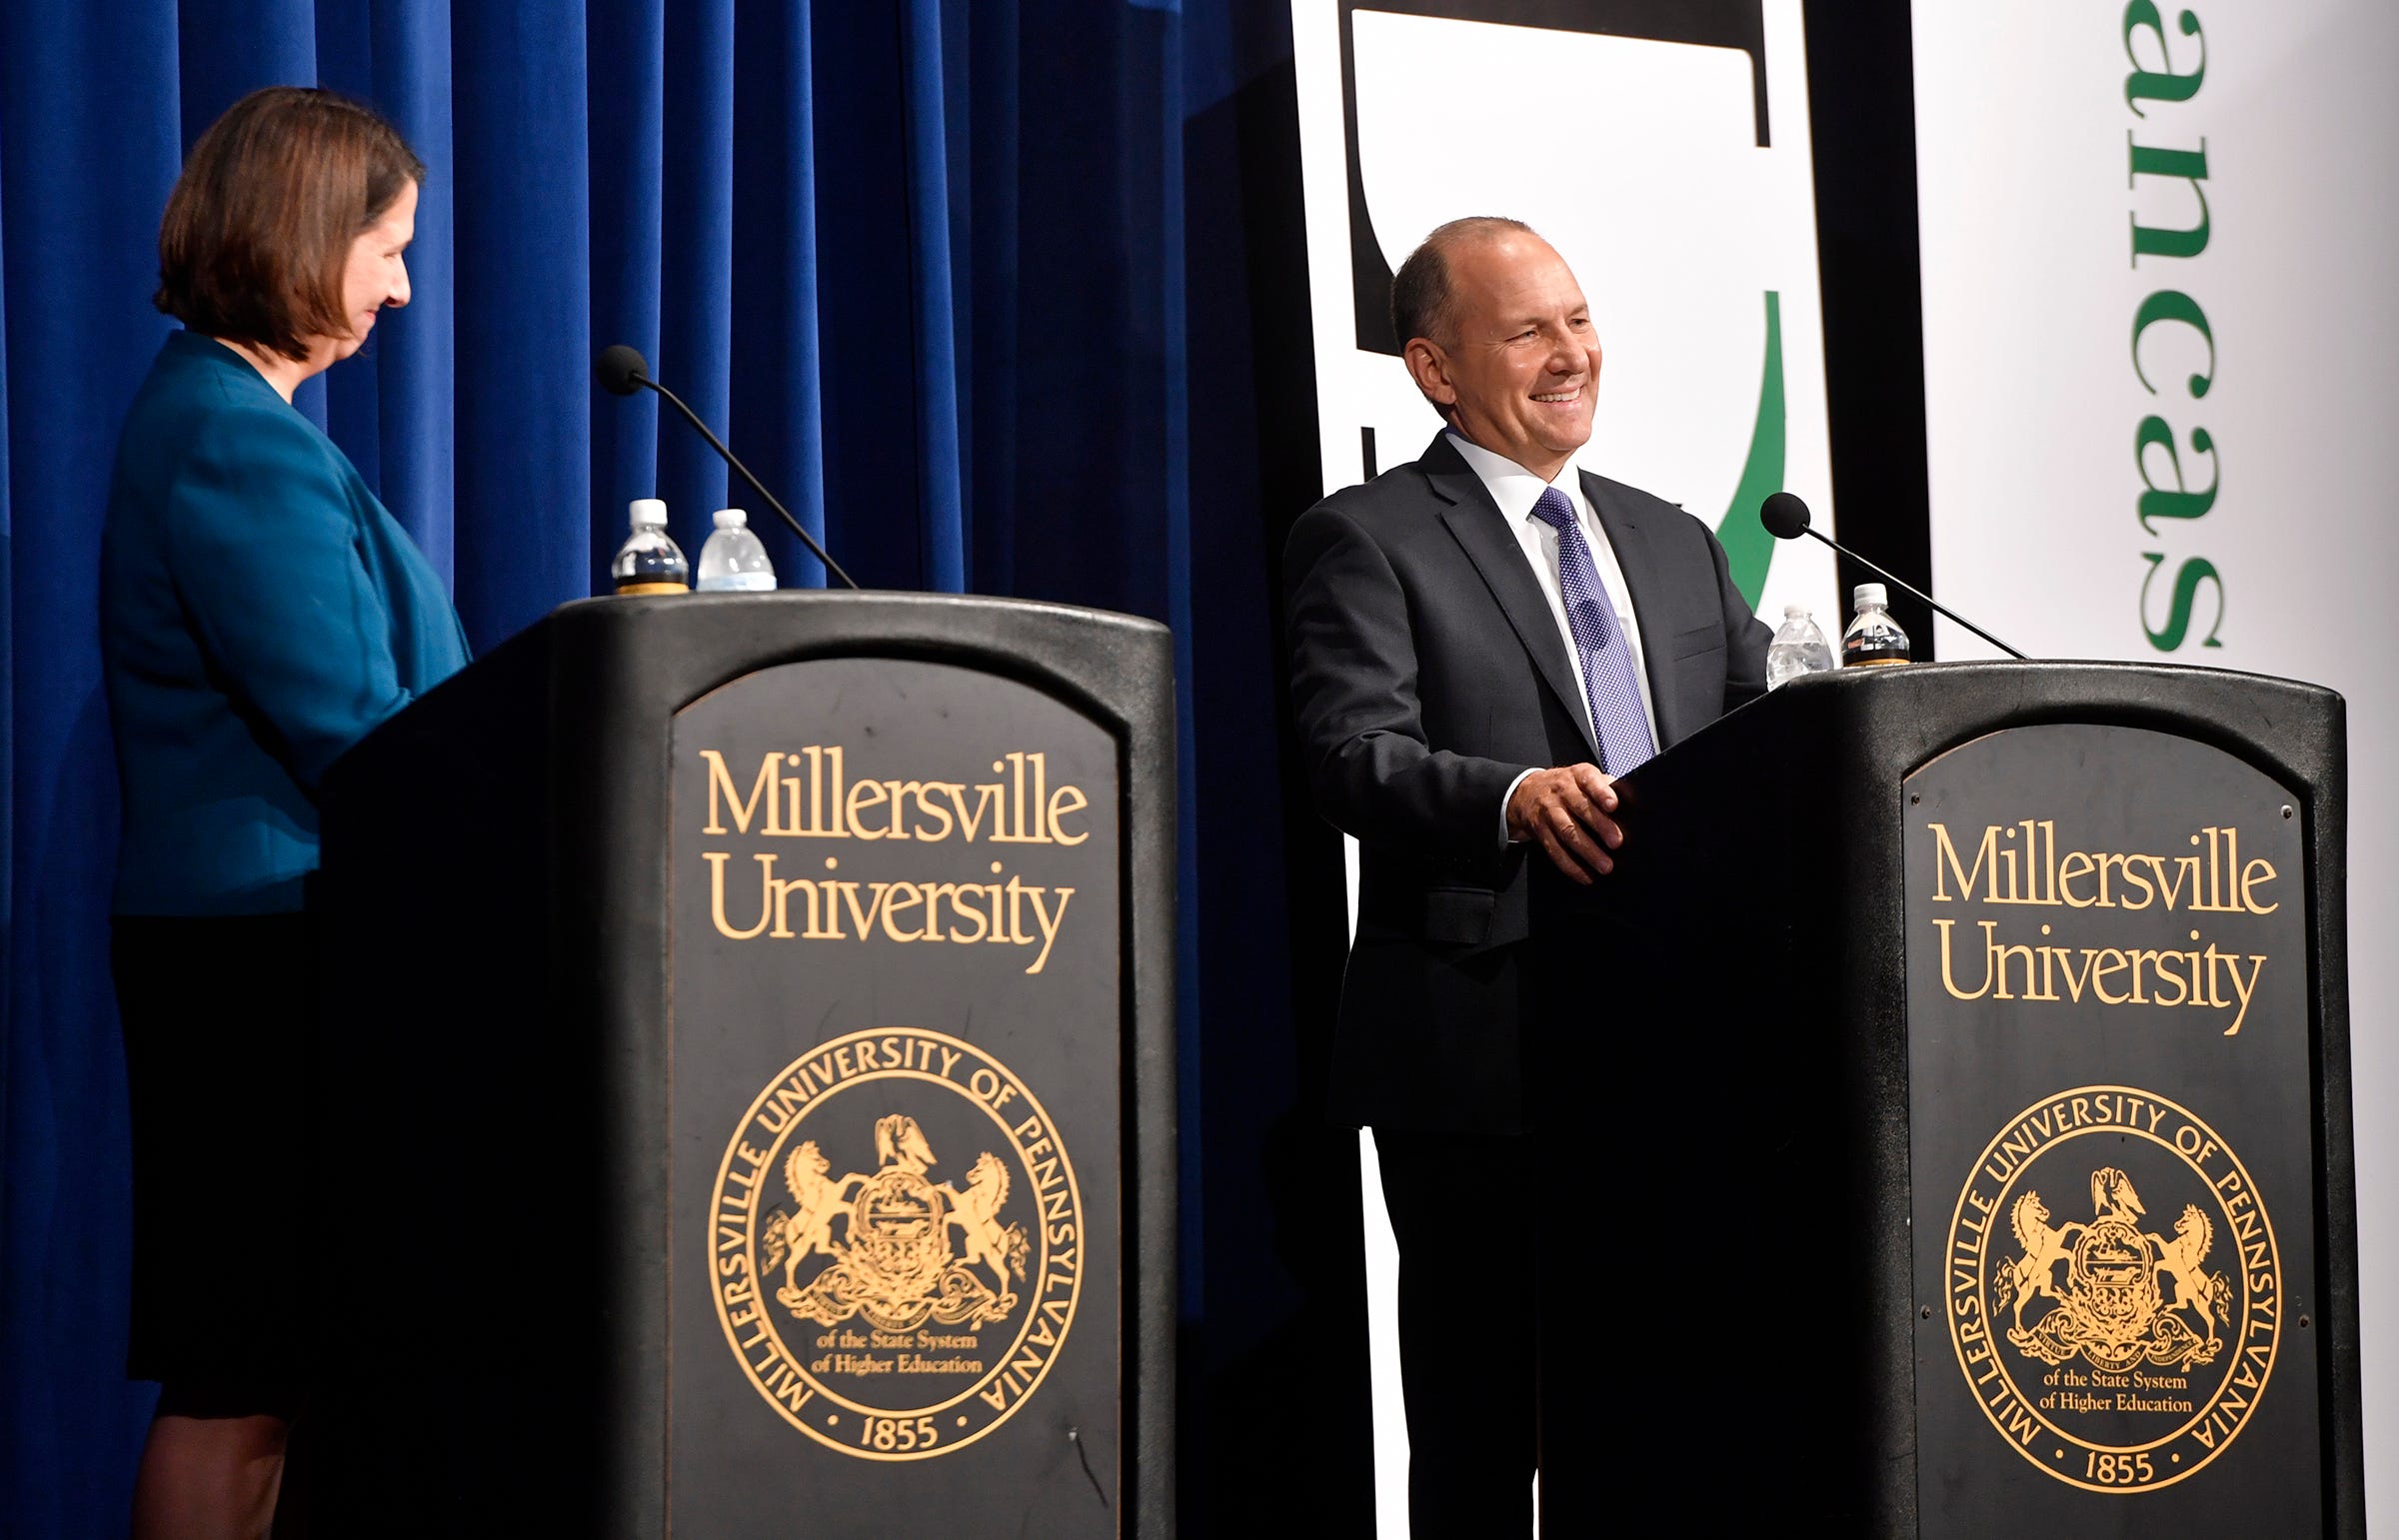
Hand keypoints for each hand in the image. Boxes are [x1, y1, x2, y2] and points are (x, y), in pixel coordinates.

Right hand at [1507, 764, 1620, 883]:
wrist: (1527, 792)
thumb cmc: (1568, 787)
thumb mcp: (1584, 777)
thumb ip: (1606, 786)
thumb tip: (1632, 801)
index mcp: (1578, 775)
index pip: (1590, 780)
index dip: (1601, 792)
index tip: (1613, 805)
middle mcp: (1561, 791)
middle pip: (1580, 808)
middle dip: (1600, 826)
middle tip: (1617, 843)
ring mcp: (1549, 811)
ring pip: (1567, 832)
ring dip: (1587, 851)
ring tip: (1605, 866)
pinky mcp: (1540, 831)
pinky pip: (1554, 849)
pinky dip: (1570, 865)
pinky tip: (1585, 875)